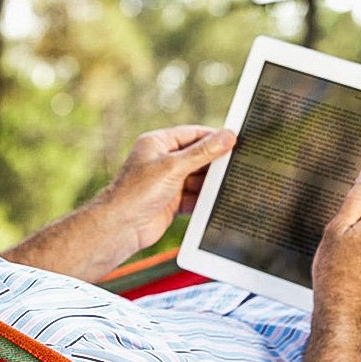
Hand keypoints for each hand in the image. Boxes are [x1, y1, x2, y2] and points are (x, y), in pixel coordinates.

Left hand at [96, 125, 235, 251]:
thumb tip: (227, 135)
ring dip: (211, 183)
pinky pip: (194, 197)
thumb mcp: (174, 166)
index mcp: (157, 143)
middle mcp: (162, 161)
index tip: (236, 139)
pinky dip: (204, 200)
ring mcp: (166, 182)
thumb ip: (203, 152)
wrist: (120, 227)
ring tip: (232, 183)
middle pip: (197, 157)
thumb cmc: (138, 191)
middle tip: (239, 164)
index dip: (213, 137)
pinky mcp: (171, 202)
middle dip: (215, 162)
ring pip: (197, 179)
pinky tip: (219, 201)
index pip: (192, 134)